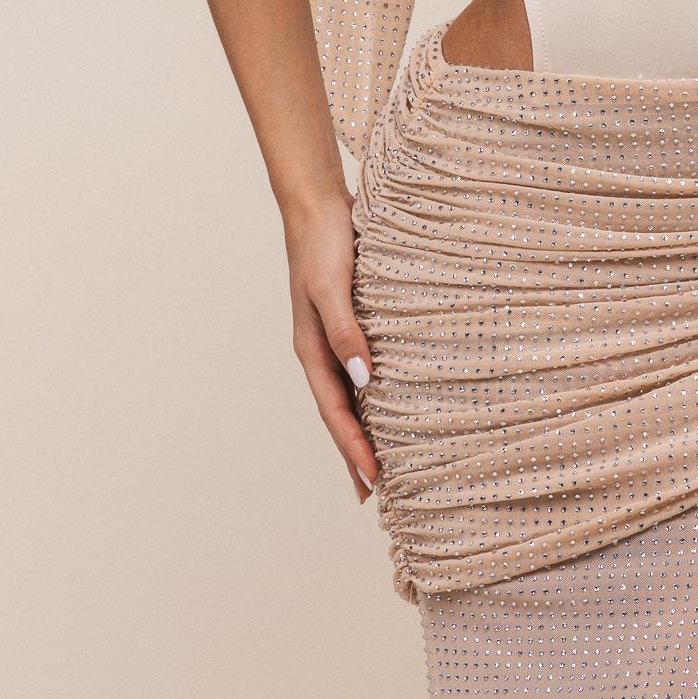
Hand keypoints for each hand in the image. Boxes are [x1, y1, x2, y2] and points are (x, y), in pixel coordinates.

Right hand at [283, 191, 378, 503]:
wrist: (318, 205)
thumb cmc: (324, 244)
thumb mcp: (332, 287)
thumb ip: (346, 331)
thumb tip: (363, 380)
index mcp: (311, 349)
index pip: (335, 412)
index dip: (353, 448)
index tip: (374, 481)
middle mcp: (320, 350)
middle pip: (338, 413)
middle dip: (353, 452)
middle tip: (373, 493)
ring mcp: (332, 337)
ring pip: (348, 394)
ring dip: (361, 427)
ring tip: (379, 459)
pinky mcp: (348, 321)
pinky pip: (359, 368)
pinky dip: (369, 394)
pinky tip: (386, 399)